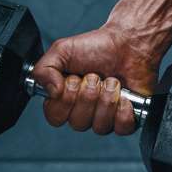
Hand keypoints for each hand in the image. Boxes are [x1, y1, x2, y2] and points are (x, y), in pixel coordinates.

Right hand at [29, 25, 158, 135]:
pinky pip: (122, 128)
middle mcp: (83, 111)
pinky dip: (123, 110)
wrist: (127, 43)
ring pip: (99, 127)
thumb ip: (43, 70)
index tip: (73, 79)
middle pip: (78, 123)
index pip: (56, 118)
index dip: (65, 99)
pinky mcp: (126, 118)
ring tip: (111, 81)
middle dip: (88, 95)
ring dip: (106, 99)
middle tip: (94, 77)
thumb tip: (52, 92)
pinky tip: (124, 95)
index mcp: (64, 100)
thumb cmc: (96, 47)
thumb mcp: (61, 51)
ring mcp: (104, 116)